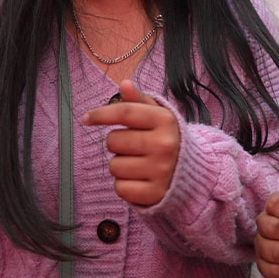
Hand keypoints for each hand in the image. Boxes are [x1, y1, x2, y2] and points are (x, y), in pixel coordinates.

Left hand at [86, 80, 180, 205]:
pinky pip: (120, 188)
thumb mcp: (158, 116)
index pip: (125, 112)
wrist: (192, 173)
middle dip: (117, 143)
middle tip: (133, 147)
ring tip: (139, 164)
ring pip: (114, 166)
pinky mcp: (154, 194)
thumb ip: (139, 100)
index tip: (87, 118)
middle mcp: (164, 144)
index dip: (101, 114)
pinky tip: (140, 179)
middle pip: (113, 140)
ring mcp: (160, 171)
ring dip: (120, 165)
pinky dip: (125, 185)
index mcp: (165, 121)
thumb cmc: (165, 139)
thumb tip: (124, 83)